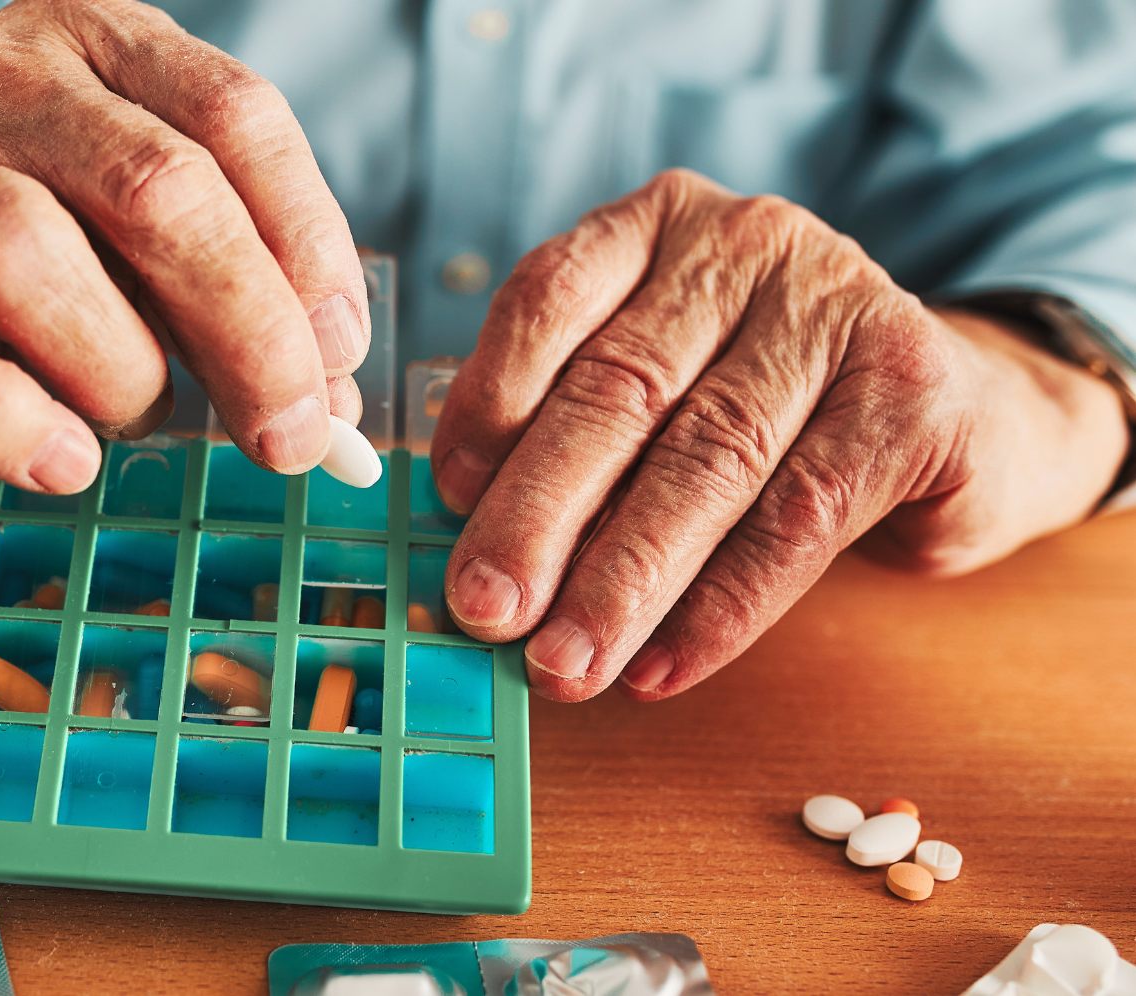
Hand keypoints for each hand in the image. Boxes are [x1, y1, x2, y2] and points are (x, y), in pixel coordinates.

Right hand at [0, 0, 368, 492]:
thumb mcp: (134, 245)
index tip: (338, 355)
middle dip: (246, 329)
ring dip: (116, 370)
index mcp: (96, 40)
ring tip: (136, 422)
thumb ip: (229, 296)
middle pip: (153, 186)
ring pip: (23, 251)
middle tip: (286, 434)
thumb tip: (328, 402)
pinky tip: (61, 462)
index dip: (307, 245)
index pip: (235, 116)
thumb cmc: (17, 262)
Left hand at [431, 169, 1128, 701]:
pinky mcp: (915, 391)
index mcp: (655, 225)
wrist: (961, 415)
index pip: (549, 296)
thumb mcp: (661, 389)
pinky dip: (720, 606)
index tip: (448, 500)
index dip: (489, 401)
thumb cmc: (769, 410)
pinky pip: (797, 517)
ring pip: (706, 459)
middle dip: (539, 515)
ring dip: (622, 579)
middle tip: (484, 612)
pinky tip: (660, 666)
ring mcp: (839, 305)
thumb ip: (570, 435)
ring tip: (564, 664)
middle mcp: (745, 242)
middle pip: (620, 389)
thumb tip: (475, 552)